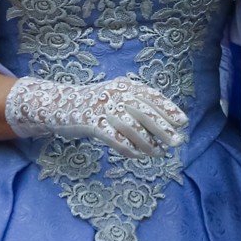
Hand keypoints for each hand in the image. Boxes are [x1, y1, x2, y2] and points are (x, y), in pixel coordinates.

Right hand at [5, 75, 187, 159]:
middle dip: (163, 128)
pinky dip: (129, 148)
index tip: (183, 122)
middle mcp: (115, 93)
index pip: (152, 95)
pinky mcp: (91, 122)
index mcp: (125, 85)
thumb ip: (135, 104)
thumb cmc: (94, 104)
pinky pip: (115, 138)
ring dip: (148, 142)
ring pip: (132, 127)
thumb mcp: (116, 96)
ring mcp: (102, 107)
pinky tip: (138, 156)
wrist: (58, 105)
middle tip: (177, 141)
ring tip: (159, 153)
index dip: (168, 109)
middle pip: (144, 111)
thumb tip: (164, 123)